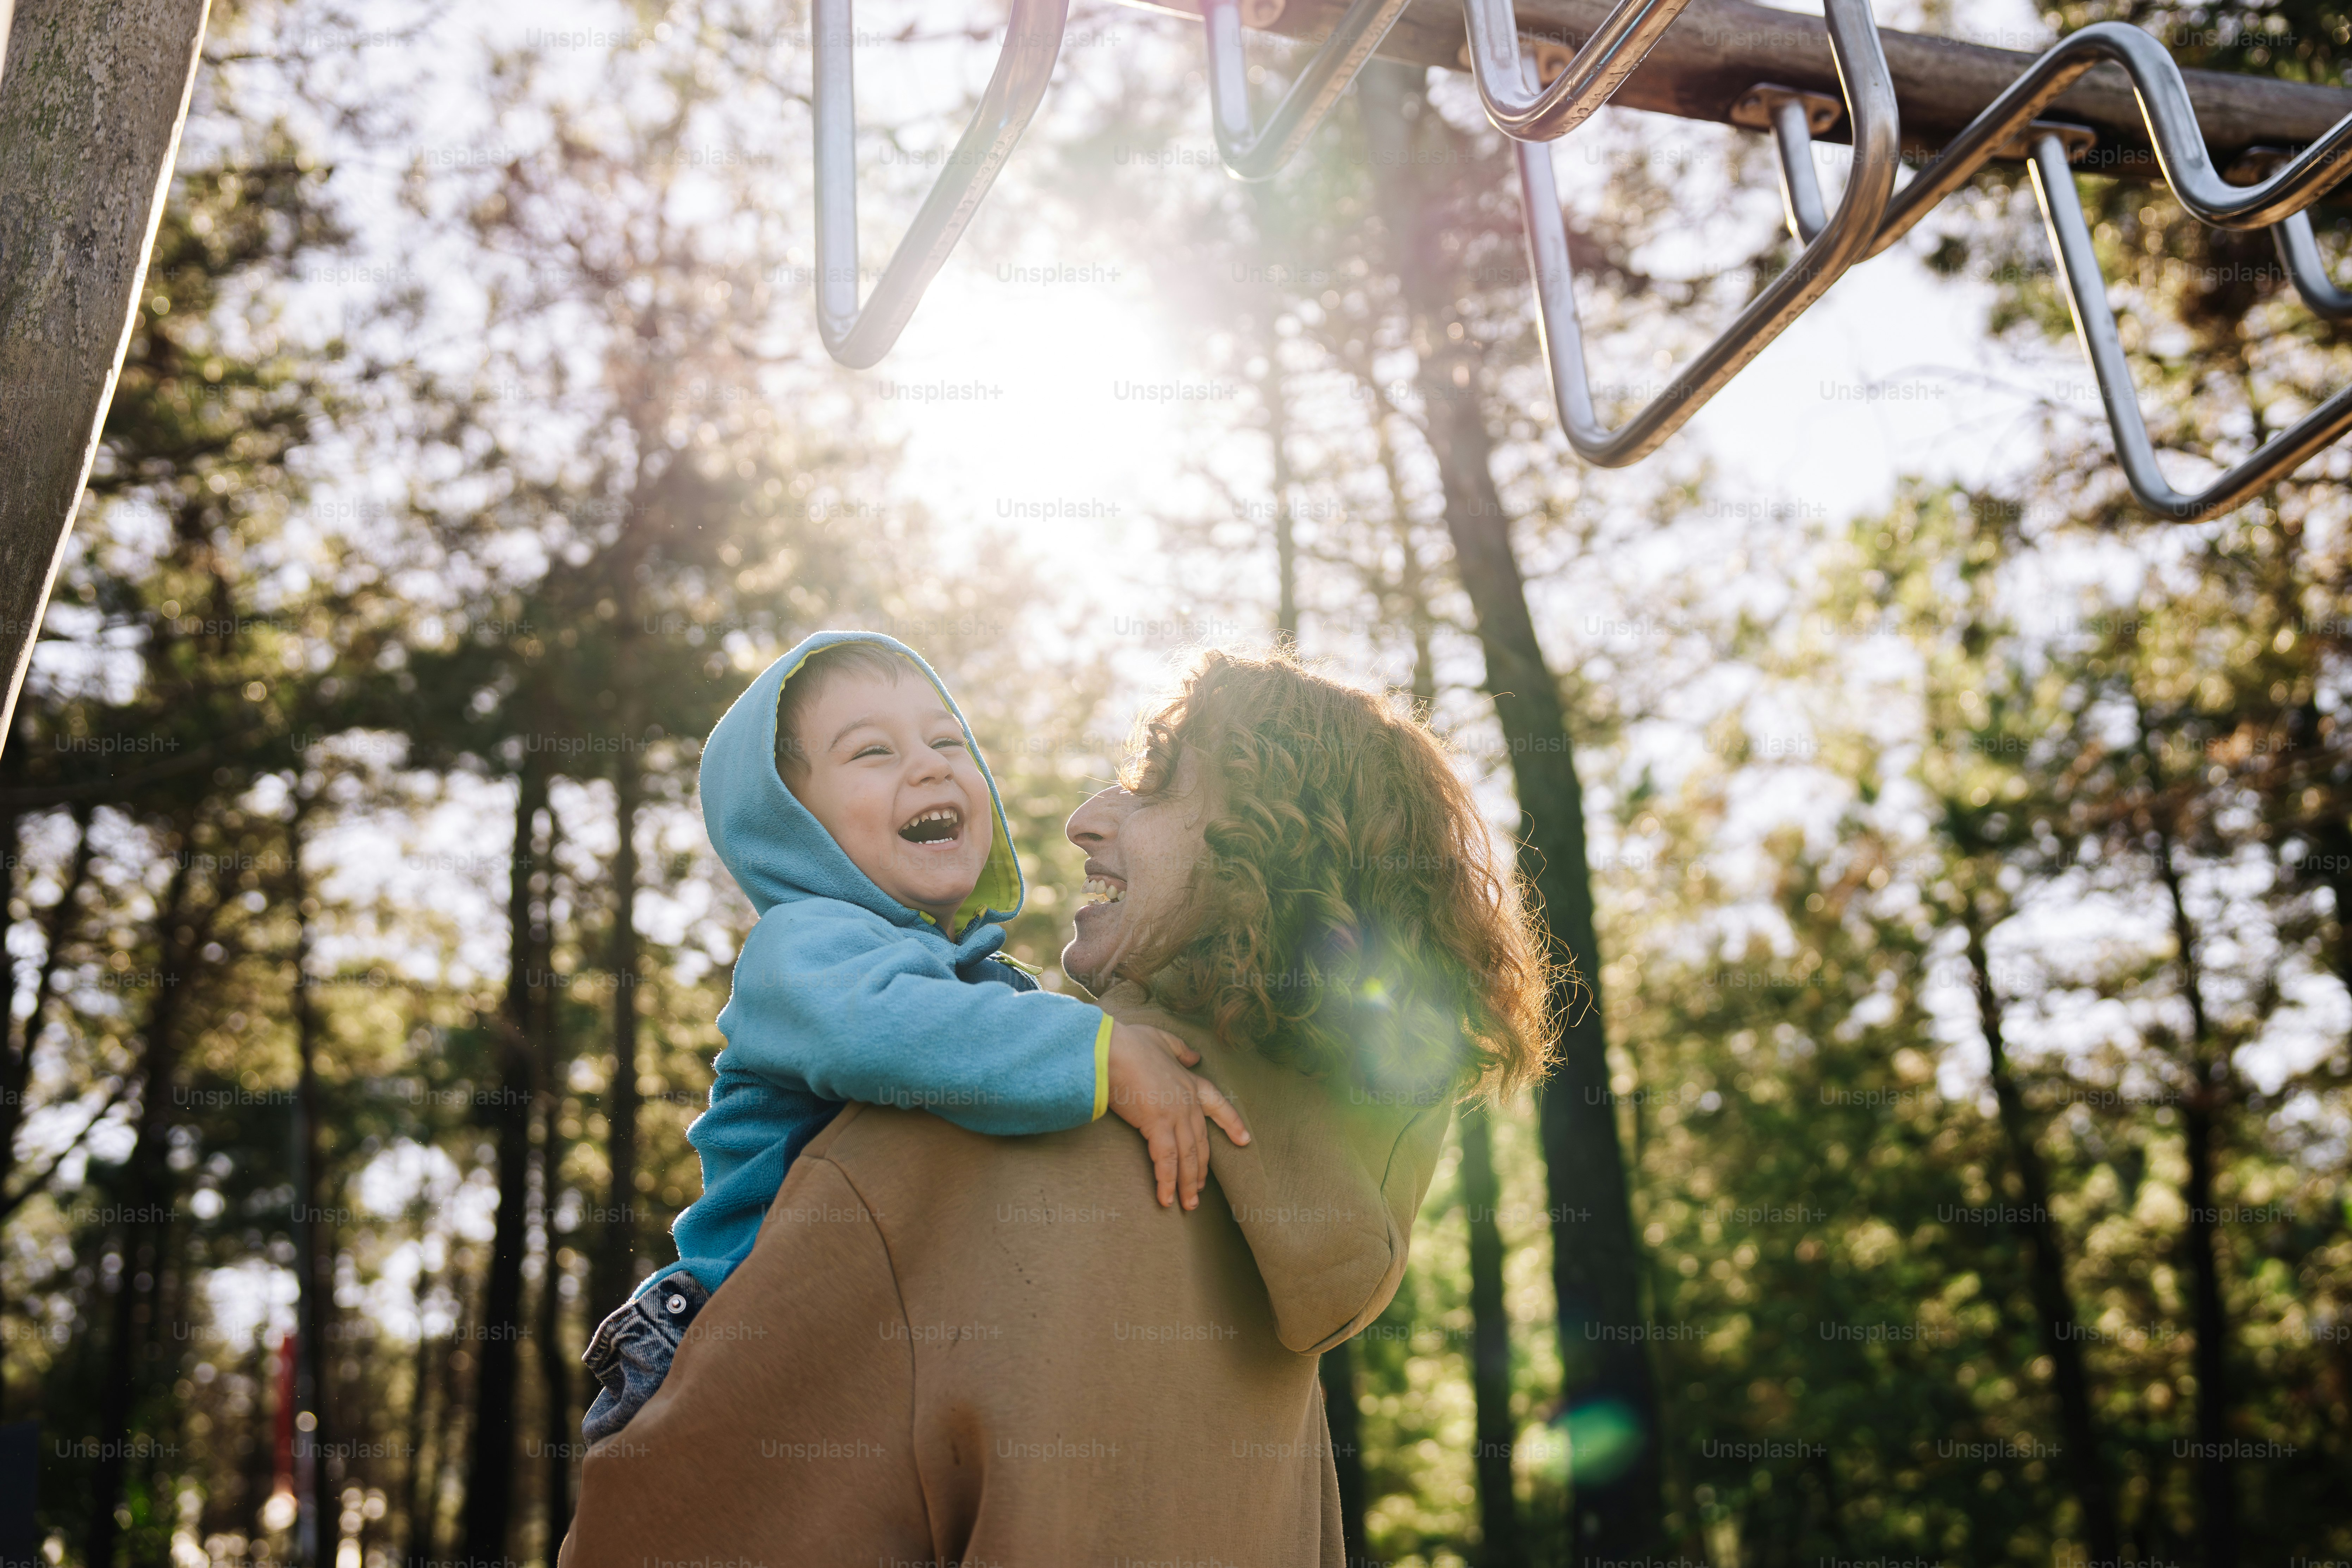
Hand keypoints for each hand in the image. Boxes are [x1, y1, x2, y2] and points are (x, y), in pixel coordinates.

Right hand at [1105, 1020, 1250, 1210]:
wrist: (1110, 1050)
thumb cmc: (1129, 1043)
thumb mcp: (1161, 1040)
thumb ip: (1180, 1049)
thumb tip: (1195, 1056)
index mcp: (1190, 1083)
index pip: (1218, 1106)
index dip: (1231, 1124)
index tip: (1244, 1140)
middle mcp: (1188, 1102)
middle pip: (1201, 1142)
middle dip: (1201, 1169)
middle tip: (1199, 1190)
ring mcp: (1175, 1114)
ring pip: (1187, 1157)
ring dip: (1187, 1184)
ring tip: (1188, 1205)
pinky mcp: (1157, 1125)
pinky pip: (1166, 1161)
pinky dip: (1168, 1182)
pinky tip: (1165, 1199)